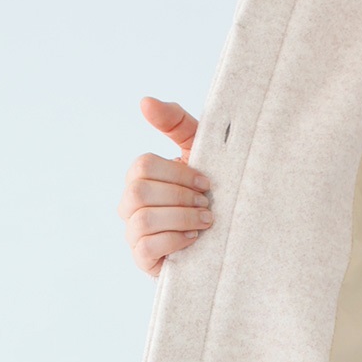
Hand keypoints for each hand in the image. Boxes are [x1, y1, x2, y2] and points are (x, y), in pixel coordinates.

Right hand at [117, 98, 213, 276]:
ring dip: (180, 218)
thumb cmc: (211, 189)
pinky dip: (173, 240)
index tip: (206, 181)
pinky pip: (145, 246)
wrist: (230, 234)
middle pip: (137, 191)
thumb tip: (144, 101)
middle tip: (207, 203)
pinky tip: (194, 239)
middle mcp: (131, 204)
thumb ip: (175, 122)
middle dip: (179, 196)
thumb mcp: (198, 150)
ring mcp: (134, 233)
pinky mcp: (143, 260)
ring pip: (142, 219)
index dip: (177, 173)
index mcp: (141, 177)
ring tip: (207, 222)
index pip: (142, 166)